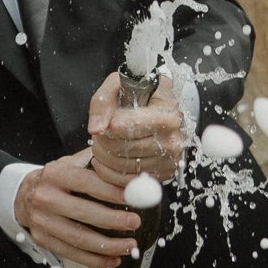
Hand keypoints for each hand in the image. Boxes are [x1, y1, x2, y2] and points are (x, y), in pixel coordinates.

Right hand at [14, 149, 141, 267]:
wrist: (24, 195)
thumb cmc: (56, 179)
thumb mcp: (71, 163)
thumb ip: (96, 163)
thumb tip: (128, 169)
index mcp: (55, 174)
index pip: (86, 183)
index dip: (111, 192)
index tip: (132, 198)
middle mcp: (44, 198)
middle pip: (83, 213)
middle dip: (113, 220)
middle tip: (134, 223)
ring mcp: (42, 221)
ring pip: (78, 238)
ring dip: (108, 246)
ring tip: (129, 246)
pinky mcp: (43, 240)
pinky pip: (72, 253)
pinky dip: (94, 260)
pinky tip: (112, 260)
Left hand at [86, 68, 183, 184]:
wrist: (163, 106)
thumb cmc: (142, 93)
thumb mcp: (120, 84)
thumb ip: (103, 102)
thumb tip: (95, 128)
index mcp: (166, 115)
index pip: (130, 127)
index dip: (109, 126)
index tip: (105, 122)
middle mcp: (172, 140)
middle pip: (124, 149)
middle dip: (102, 142)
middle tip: (99, 134)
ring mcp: (169, 160)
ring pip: (123, 167)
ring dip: (103, 157)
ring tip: (102, 144)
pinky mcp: (163, 174)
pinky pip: (128, 182)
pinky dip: (110, 173)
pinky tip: (106, 159)